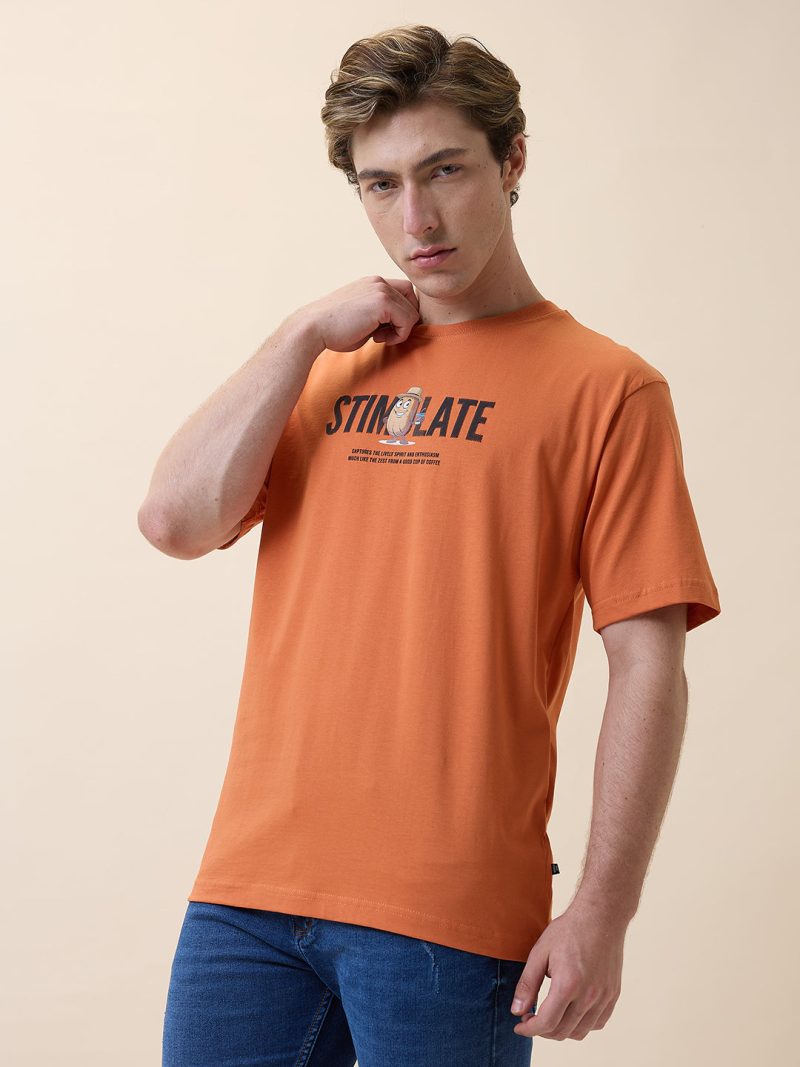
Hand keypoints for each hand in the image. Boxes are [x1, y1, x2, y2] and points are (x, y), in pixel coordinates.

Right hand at [300, 275, 420, 352]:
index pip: (404, 292)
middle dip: (404, 319)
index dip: (400, 312)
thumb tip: (400, 325)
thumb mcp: (361, 317)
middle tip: (384, 334)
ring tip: (379, 338)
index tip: (383, 329)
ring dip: (401, 330)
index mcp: (372, 283)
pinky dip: (399, 335)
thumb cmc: (333, 330)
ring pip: (412, 311)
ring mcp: (381, 289)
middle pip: (412, 299)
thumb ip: (380, 316)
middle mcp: (378, 282)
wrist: (313, 328)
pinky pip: (408, 321)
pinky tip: (378, 339)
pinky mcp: (382, 302)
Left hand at [509, 901, 627, 1040]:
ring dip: (561, 1031)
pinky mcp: (613, 995)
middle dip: (542, 1031)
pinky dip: (581, 1025)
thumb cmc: (568, 930)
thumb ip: (527, 984)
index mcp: (568, 985)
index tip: (519, 1026)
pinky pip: (597, 1023)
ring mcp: (604, 997)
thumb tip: (517, 1011)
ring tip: (549, 1016)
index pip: (546, 1023)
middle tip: (530, 1017)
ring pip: (580, 1032)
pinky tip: (570, 1012)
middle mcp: (589, 996)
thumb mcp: (540, 952)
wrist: (601, 916)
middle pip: (562, 1031)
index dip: (529, 1029)